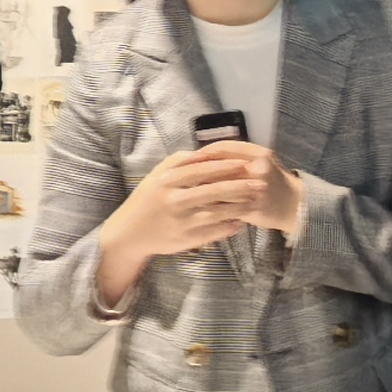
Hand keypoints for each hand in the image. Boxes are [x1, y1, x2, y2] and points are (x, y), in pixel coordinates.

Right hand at [93, 145, 268, 305]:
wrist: (130, 232)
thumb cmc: (148, 198)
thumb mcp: (158, 174)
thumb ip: (181, 162)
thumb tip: (208, 152)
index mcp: (168, 179)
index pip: (203, 168)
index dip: (227, 165)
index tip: (247, 162)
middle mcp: (174, 199)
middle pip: (214, 189)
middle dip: (241, 185)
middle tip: (262, 182)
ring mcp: (181, 220)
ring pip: (217, 211)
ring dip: (240, 206)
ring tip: (257, 201)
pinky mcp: (186, 238)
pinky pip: (214, 231)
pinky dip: (230, 225)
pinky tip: (242, 221)